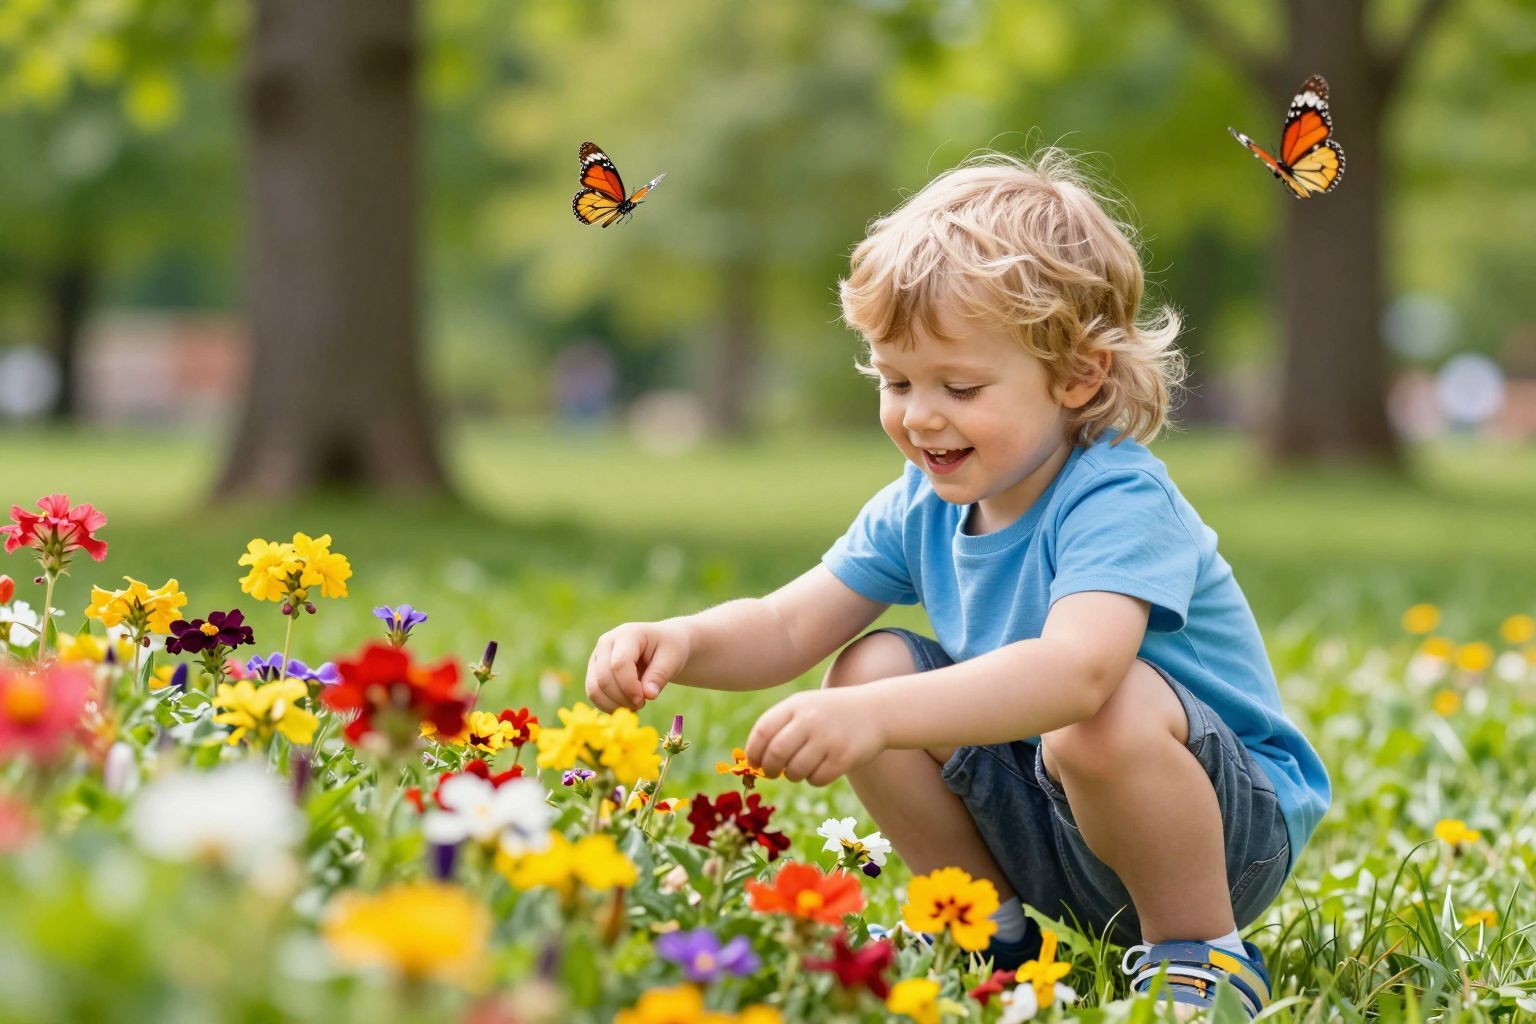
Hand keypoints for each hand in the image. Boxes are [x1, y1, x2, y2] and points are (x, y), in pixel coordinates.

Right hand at [585, 620, 691, 711]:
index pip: (619, 663)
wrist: (663, 645)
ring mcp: (597, 657)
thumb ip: (660, 675)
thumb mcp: (673, 659)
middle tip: (642, 704)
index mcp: (627, 634)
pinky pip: (594, 694)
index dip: (629, 686)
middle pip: (603, 678)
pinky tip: (626, 706)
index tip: (645, 700)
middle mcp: (606, 642)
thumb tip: (648, 695)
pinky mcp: (594, 671)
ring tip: (635, 705)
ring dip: (614, 704)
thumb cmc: (669, 649)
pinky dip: (608, 706)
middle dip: (622, 698)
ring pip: (594, 688)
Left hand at [745, 688, 885, 786]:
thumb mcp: (805, 707)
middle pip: (775, 754)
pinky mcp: (844, 757)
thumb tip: (754, 761)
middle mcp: (811, 720)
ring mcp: (828, 739)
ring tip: (801, 767)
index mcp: (796, 705)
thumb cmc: (830, 713)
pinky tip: (822, 767)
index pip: (762, 732)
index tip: (754, 763)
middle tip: (772, 772)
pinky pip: (816, 779)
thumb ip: (779, 726)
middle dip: (769, 769)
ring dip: (793, 775)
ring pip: (795, 771)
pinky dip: (814, 779)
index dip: (753, 752)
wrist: (877, 711)